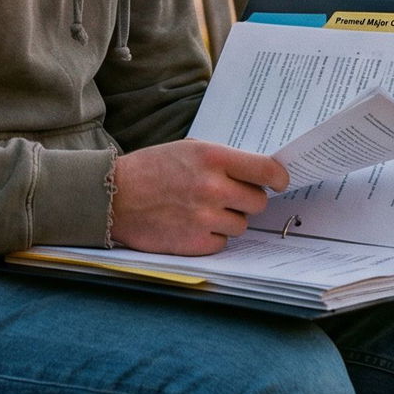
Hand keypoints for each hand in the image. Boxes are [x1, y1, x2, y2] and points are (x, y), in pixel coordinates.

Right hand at [111, 140, 289, 255]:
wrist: (114, 196)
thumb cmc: (152, 168)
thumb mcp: (189, 150)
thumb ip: (223, 160)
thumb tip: (258, 172)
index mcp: (213, 158)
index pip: (267, 170)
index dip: (278, 178)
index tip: (279, 182)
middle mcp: (213, 187)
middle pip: (258, 202)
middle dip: (247, 199)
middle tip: (227, 196)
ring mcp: (204, 217)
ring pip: (242, 225)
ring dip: (228, 219)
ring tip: (203, 209)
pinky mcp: (195, 243)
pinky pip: (222, 243)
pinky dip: (212, 237)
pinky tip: (192, 224)